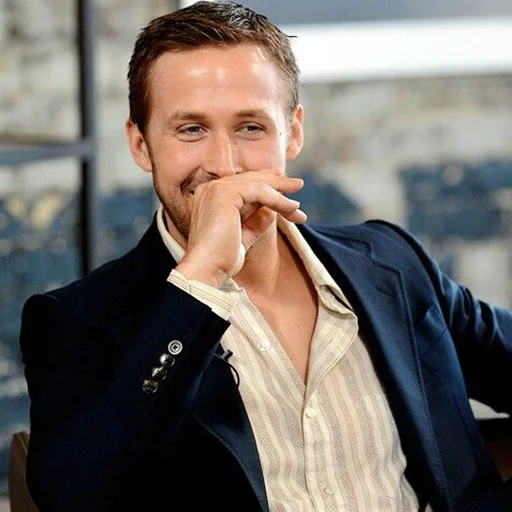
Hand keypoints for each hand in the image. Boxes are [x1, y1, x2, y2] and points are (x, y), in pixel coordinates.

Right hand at [176, 170, 305, 287]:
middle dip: (277, 184)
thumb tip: (271, 212)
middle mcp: (210, 189)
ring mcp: (216, 189)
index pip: (243, 184)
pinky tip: (291, 208)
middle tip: (298, 185)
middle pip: (250, 180)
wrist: (207, 270)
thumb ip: (254, 222)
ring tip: (297, 207)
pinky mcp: (224, 193)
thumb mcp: (243, 237)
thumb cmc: (221, 260)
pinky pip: (258, 191)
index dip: (266, 184)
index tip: (286, 191)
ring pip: (257, 184)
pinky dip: (277, 199)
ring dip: (281, 194)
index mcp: (211, 198)